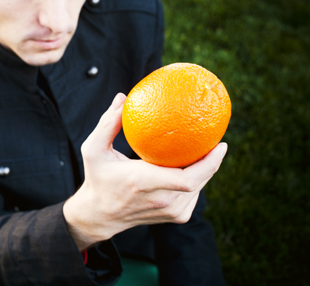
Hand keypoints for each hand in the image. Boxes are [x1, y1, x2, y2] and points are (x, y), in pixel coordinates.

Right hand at [63, 93, 226, 249]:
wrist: (100, 215)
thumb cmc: (97, 178)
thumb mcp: (93, 150)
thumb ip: (107, 124)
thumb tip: (122, 98)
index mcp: (143, 182)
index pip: (187, 178)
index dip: (209, 163)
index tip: (220, 144)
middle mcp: (161, 200)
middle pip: (199, 181)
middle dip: (212, 161)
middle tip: (216, 141)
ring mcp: (170, 212)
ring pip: (199, 188)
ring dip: (205, 170)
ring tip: (206, 150)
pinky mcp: (175, 217)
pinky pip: (193, 195)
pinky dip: (197, 181)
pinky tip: (194, 166)